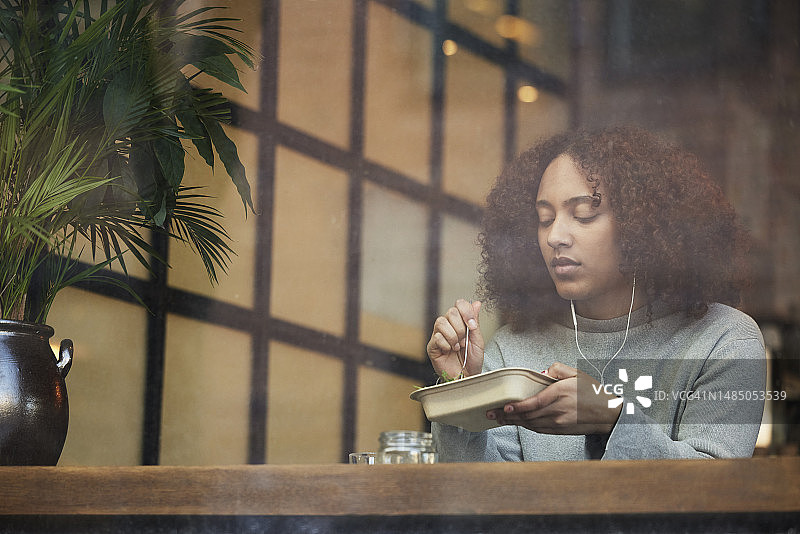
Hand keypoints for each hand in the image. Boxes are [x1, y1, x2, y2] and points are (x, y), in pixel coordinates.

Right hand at [426, 299, 483, 379]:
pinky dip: (447, 345)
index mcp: (460, 322)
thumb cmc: (472, 360)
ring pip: (441, 322)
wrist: (467, 377)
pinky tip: (449, 351)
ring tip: (457, 347)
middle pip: (450, 312)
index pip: (459, 304)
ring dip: (453, 336)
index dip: (466, 311)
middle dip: (460, 328)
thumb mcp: (478, 340)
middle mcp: (448, 326)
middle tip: (464, 341)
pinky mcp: (432, 346)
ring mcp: (439, 335)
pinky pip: (437, 337)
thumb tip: (477, 303)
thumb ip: (475, 321)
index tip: (472, 325)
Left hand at [486, 362, 621, 434]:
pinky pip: (538, 429)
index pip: (533, 403)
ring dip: (513, 422)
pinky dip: (525, 426)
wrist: (609, 413)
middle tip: (491, 413)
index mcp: (560, 394)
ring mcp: (558, 423)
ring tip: (498, 419)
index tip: (505, 406)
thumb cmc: (593, 392)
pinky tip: (516, 423)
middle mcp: (558, 411)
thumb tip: (541, 374)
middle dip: (507, 416)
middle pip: (528, 416)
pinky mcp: (559, 430)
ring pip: (530, 424)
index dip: (517, 407)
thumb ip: (557, 369)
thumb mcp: (576, 372)